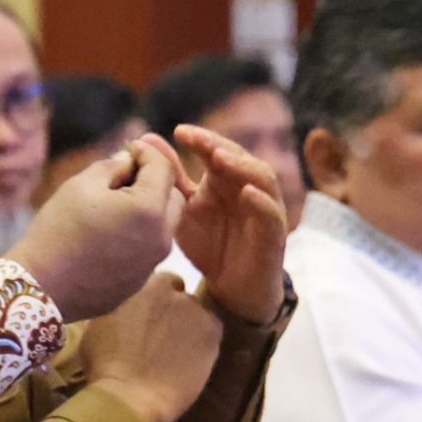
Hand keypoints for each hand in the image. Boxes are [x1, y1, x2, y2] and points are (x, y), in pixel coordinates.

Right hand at [10, 138, 183, 321]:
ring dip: (149, 209)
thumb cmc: (58, 229)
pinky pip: (149, 249)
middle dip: (155, 181)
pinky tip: (109, 233)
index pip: (164, 168)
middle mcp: (161, 238)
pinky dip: (138, 235)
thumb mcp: (82, 185)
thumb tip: (128, 162)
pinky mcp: (141, 281)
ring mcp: (153, 264)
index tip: (129, 149)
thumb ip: (113, 166)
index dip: (147, 152)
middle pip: (173, 197)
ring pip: (164, 225)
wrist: (41, 287)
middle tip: (125, 176)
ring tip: (115, 204)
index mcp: (149, 209)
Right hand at [81, 274, 223, 421]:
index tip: (149, 314)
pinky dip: (204, 340)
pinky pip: (211, 330)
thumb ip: (118, 305)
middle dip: (172, 308)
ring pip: (197, 311)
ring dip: (189, 323)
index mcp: (142, 283)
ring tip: (179, 349)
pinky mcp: (212, 333)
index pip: (158, 280)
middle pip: (179, 293)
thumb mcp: (99, 323)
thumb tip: (125, 304)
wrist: (129, 396)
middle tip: (163, 332)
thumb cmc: (104, 365)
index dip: (155, 299)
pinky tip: (193, 359)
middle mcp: (171, 290)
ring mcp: (195, 310)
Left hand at [169, 125, 288, 322]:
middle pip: (241, 157)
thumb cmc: (210, 244)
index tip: (178, 132)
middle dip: (220, 146)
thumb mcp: (184, 209)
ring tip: (221, 159)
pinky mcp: (274, 235)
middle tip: (199, 140)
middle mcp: (248, 187)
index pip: (217, 149)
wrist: (231, 289)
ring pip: (262, 178)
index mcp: (226, 179)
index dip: (201, 139)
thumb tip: (146, 140)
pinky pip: (272, 213)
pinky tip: (247, 193)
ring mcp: (264, 209)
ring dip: (243, 166)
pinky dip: (261, 201)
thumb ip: (170, 177)